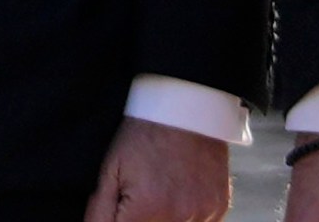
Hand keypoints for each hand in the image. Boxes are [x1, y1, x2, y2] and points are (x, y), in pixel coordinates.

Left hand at [83, 116, 230, 221]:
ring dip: (163, 219)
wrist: (186, 107)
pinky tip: (178, 195)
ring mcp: (203, 214)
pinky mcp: (218, 209)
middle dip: (141, 218)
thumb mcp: (110, 171)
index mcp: (146, 210)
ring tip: (159, 191)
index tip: (122, 207)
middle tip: (141, 194)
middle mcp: (178, 217)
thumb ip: (100, 213)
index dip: (119, 221)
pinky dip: (185, 218)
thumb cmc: (142, 137)